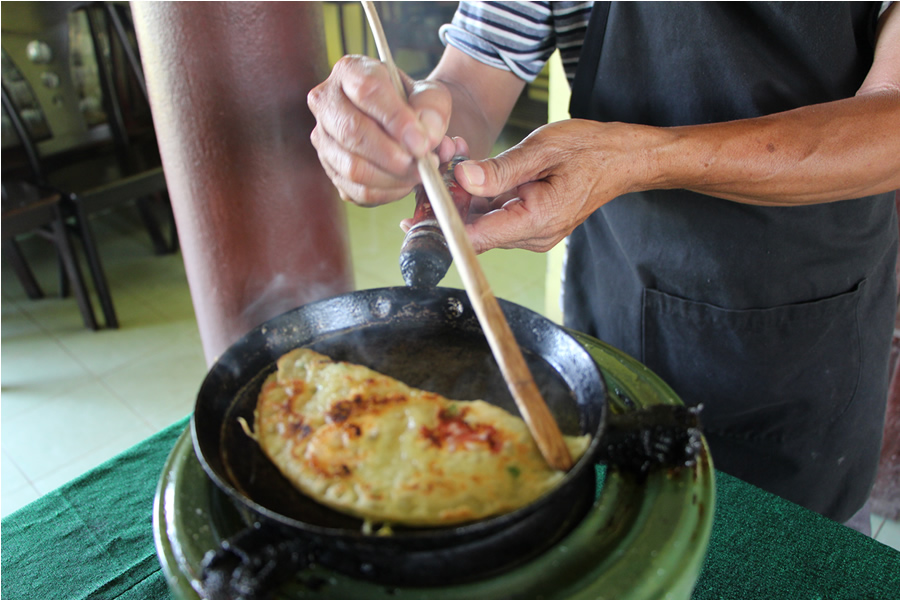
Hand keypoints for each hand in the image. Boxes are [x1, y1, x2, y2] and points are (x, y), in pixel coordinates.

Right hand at [307, 55, 452, 205]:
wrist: (399, 122)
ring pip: (352, 167)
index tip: (421, 142)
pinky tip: (404, 182)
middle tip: (422, 164)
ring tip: (418, 173)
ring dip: (392, 178)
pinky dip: (386, 193)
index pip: (367, 90)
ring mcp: (323, 138)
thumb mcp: (430, 95)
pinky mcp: (330, 170)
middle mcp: (327, 102)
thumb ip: (432, 111)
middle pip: (352, 132)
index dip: (396, 119)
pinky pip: (356, 191)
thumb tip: (425, 139)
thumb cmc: (412, 103)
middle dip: (393, 155)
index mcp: (350, 71)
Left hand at [452, 119, 653, 252]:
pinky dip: (479, 196)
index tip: (423, 203)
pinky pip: (495, 215)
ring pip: (481, 223)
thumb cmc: (589, 150)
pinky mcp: (529, 225)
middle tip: (439, 163)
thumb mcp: (542, 149)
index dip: (444, 222)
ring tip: (455, 157)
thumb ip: (500, 170)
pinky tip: (472, 170)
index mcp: (536, 221)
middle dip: (450, 201)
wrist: (621, 158)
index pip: (475, 237)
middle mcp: (532, 236)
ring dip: (463, 196)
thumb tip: (462, 179)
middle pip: (474, 231)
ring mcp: (531, 233)